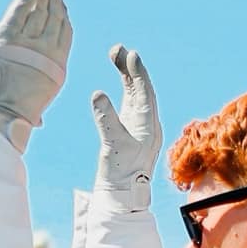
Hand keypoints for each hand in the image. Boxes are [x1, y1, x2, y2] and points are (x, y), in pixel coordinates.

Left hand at [0, 0, 71, 151]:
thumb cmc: (13, 123)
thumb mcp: (31, 114)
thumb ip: (36, 110)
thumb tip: (38, 123)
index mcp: (56, 70)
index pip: (64, 34)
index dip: (62, 15)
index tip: (60, 1)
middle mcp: (46, 53)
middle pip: (53, 16)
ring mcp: (27, 44)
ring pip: (39, 9)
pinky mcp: (7, 39)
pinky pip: (20, 11)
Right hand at [90, 45, 161, 208]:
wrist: (122, 198)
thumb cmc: (119, 174)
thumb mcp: (112, 145)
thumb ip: (106, 119)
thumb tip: (97, 94)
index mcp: (149, 126)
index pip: (145, 92)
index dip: (138, 72)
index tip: (131, 54)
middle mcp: (148, 124)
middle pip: (141, 89)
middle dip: (131, 68)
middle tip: (118, 49)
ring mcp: (140, 127)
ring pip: (136, 94)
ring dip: (127, 75)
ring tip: (116, 55)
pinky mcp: (131, 132)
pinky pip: (131, 104)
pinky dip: (126, 89)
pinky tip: (120, 79)